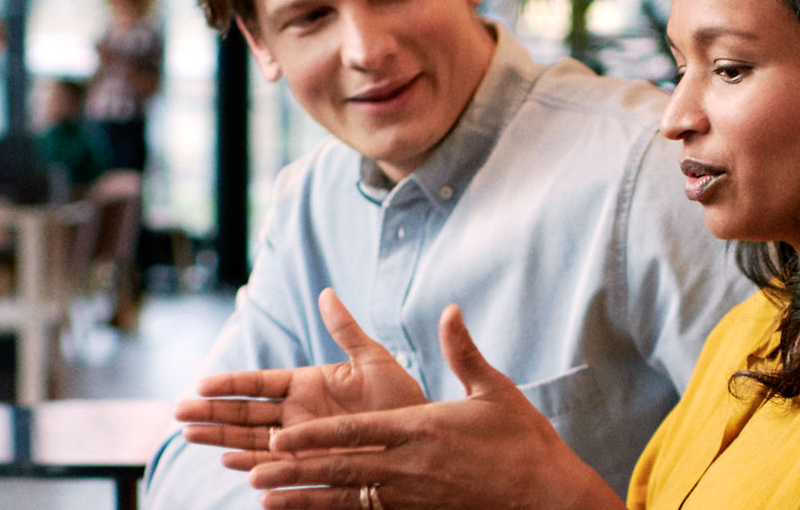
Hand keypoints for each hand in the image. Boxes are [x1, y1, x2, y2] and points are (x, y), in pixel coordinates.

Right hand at [176, 289, 427, 470]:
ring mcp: (302, 441)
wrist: (423, 437)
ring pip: (252, 440)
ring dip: (221, 439)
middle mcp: (297, 414)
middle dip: (211, 414)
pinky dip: (253, 463)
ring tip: (190, 435)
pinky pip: (277, 466)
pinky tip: (230, 461)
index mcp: (306, 384)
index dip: (229, 383)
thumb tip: (327, 293)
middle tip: (177, 413)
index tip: (199, 384)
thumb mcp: (373, 359)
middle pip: (245, 413)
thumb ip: (346, 329)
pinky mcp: (312, 466)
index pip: (258, 383)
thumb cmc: (402, 398)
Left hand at [250, 305, 622, 509]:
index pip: (358, 433)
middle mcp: (411, 466)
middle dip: (294, 469)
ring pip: (347, 497)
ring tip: (264, 498)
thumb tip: (451, 309)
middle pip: (341, 467)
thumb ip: (464, 351)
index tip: (281, 436)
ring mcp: (412, 494)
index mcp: (423, 430)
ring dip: (303, 497)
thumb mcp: (495, 390)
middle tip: (252, 469)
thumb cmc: (523, 440)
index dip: (315, 436)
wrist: (547, 495)